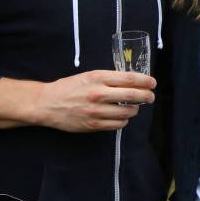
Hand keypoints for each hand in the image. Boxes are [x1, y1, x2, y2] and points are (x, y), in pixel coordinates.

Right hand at [30, 70, 155, 132]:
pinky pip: (117, 125)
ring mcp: (96, 111)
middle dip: (146, 96)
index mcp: (98, 78)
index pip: (129, 78)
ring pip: (126, 112)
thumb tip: (131, 81)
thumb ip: (108, 78)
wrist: (46, 103)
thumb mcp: (89, 75)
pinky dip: (124, 121)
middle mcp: (98, 94)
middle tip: (151, 97)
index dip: (145, 81)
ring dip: (135, 110)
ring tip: (134, 107)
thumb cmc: (69, 87)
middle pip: (131, 95)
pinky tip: (122, 118)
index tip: (152, 83)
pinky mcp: (92, 125)